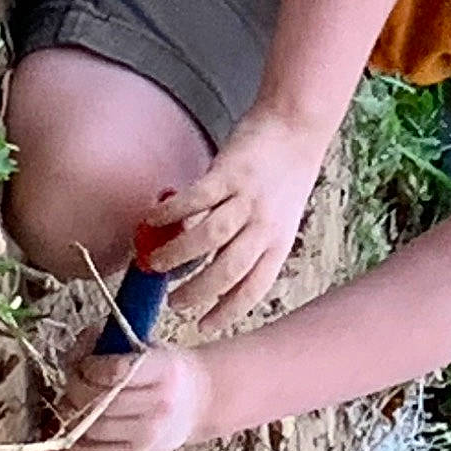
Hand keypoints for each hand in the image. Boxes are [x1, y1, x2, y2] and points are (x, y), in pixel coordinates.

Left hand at [59, 342, 210, 450]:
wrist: (201, 401)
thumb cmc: (170, 370)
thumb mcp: (151, 346)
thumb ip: (115, 342)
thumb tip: (80, 347)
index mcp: (165, 369)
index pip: (117, 372)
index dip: (91, 366)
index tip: (85, 362)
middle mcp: (160, 404)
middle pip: (102, 401)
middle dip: (76, 388)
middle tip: (72, 379)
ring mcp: (150, 433)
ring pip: (95, 428)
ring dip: (73, 415)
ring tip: (71, 401)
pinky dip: (76, 443)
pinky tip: (72, 428)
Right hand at [142, 110, 322, 330]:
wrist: (298, 124)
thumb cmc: (285, 172)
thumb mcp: (277, 216)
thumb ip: (247, 240)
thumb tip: (205, 261)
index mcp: (278, 241)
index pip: (253, 287)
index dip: (227, 311)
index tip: (203, 326)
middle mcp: (265, 225)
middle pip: (229, 271)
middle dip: (197, 293)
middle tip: (172, 302)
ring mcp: (248, 198)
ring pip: (210, 238)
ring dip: (178, 256)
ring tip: (154, 264)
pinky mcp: (230, 172)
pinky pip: (196, 199)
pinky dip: (172, 213)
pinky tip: (153, 220)